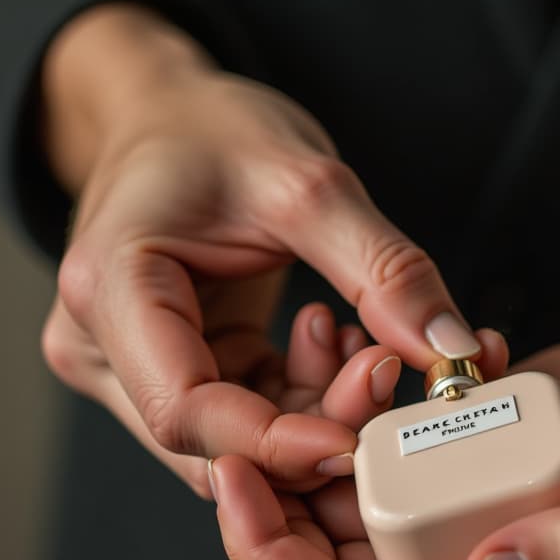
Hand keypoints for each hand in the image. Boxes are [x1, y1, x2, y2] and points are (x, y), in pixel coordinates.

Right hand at [40, 5, 479, 493]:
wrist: (171, 116)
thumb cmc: (212, 130)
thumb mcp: (307, 181)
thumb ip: (383, 268)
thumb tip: (454, 353)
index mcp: (109, 289)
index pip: (184, 410)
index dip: (274, 443)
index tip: (357, 440)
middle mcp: (105, 346)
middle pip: (213, 442)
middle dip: (313, 431)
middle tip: (389, 373)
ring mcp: (138, 366)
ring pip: (239, 443)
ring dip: (320, 415)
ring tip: (371, 344)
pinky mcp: (181, 368)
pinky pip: (252, 415)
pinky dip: (309, 398)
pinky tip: (343, 343)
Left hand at [212, 328, 559, 559]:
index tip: (232, 472)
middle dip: (288, 472)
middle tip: (315, 364)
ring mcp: (452, 547)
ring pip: (331, 507)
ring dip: (318, 423)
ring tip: (345, 342)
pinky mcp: (448, 495)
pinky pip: (368, 463)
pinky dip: (355, 406)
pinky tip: (374, 352)